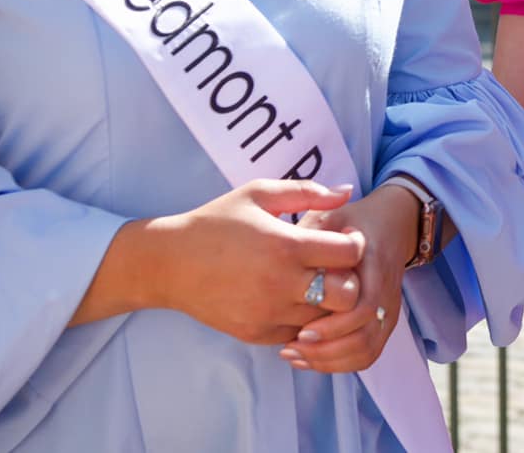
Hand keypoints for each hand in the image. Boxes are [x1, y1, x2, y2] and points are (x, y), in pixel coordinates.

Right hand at [130, 180, 368, 344]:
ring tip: (315, 283)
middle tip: (335, 268)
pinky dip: (302, 320)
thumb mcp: (259, 194)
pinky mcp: (258, 333)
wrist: (171, 263)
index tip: (343, 239)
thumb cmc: (217, 221)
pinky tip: (292, 299)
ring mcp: (269, 313)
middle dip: (349, 280)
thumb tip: (346, 191)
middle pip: (346, 295)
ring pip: (325, 320)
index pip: (349, 253)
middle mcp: (281, 283)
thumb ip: (306, 191)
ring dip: (327, 303)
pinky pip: (298, 333)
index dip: (353, 244)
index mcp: (286, 245)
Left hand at [279, 183, 418, 373]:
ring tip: (295, 356)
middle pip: (364, 337)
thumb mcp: (330, 216)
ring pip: (366, 351)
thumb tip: (280, 255)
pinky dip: (339, 363)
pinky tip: (310, 359)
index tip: (300, 331)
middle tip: (290, 348)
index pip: (362, 308)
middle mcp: (385, 292)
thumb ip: (309, 234)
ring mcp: (387, 310)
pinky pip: (367, 354)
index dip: (333, 326)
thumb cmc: (353, 221)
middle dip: (326, 350)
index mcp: (374, 265)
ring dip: (330, 361)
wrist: (392, 224)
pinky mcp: (383, 322)